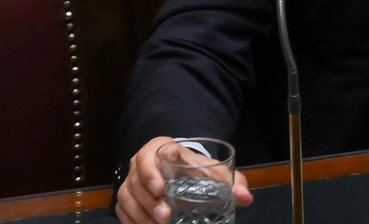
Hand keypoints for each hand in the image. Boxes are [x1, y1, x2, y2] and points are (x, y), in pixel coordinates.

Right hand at [116, 136, 252, 223]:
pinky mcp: (128, 198)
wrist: (185, 173)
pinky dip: (131, 221)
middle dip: (148, 201)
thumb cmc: (198, 170)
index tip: (161, 189)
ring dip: (140, 214)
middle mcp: (141, 164)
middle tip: (165, 216)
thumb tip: (245, 198)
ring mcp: (132, 182)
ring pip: (126, 197)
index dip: (149, 172)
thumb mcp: (215, 172)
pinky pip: (122, 210)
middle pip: (135, 181)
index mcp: (160, 150)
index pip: (147, 157)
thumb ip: (232, 183)